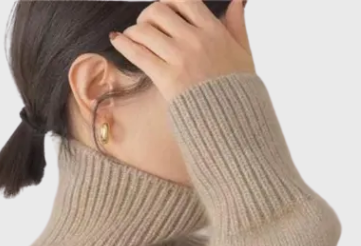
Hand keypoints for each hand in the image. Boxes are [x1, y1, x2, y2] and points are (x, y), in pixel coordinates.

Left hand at [108, 0, 254, 102]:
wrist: (230, 119)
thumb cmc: (237, 89)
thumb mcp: (243, 52)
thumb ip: (237, 25)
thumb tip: (235, 2)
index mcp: (213, 30)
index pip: (184, 0)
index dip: (168, 1)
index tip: (163, 10)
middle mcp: (194, 39)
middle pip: (159, 12)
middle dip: (147, 16)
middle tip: (144, 26)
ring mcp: (179, 57)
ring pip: (145, 31)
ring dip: (133, 31)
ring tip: (130, 36)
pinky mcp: (166, 77)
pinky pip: (138, 54)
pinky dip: (124, 44)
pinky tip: (116, 40)